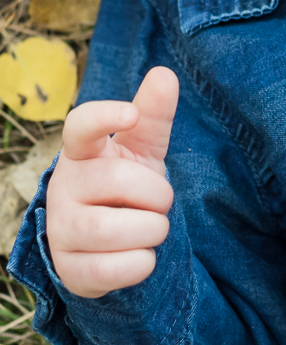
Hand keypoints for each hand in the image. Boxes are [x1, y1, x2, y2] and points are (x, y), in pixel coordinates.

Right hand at [45, 67, 178, 298]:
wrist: (110, 243)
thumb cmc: (127, 184)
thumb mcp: (142, 149)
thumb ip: (153, 115)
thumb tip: (165, 74)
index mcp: (82, 152)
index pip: (79, 125)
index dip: (104, 115)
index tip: (130, 114)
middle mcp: (63, 187)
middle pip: (118, 180)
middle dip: (157, 194)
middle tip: (160, 202)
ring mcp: (60, 229)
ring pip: (112, 229)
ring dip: (151, 230)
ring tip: (152, 228)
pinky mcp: (68, 269)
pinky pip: (111, 270)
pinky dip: (141, 264)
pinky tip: (142, 256)